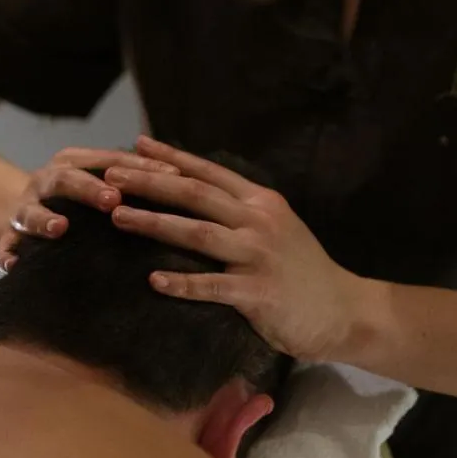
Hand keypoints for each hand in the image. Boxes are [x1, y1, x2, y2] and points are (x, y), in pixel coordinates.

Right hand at [0, 145, 181, 271]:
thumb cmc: (73, 200)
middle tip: (114, 200)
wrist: (11, 211)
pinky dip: (8, 254)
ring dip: (45, 219)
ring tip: (60, 228)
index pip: (112, 160)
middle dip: (90, 188)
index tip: (172, 174)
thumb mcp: (99, 183)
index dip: (141, 165)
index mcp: (76, 163)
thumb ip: (134, 182)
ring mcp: (25, 209)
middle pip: (68, 178)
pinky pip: (5, 247)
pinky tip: (14, 264)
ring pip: (31, 212)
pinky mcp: (6, 238)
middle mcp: (47, 181)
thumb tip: (194, 184)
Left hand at [102, 136, 359, 363]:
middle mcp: (259, 221)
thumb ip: (241, 211)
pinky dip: (183, 284)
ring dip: (154, 223)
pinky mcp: (259, 293)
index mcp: (261, 202)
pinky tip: (153, 282)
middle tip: (111, 176)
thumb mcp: (278, 227)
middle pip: (195, 195)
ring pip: (198, 233)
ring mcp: (259, 256)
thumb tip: (194, 195)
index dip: (171, 158)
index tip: (136, 146)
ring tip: (117, 217)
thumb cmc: (303, 272)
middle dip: (149, 182)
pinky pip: (213, 286)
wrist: (345, 311)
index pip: (208, 172)